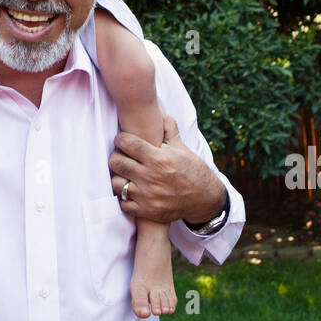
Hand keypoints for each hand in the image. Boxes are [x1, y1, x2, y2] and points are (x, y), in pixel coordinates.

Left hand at [108, 114, 225, 224]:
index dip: (121, 139)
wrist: (205, 199)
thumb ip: (168, 128)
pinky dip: (124, 197)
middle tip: (122, 156)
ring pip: (115, 183)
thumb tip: (159, 109)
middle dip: (116, 156)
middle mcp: (151, 177)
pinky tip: (130, 190)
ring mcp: (147, 196)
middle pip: (116, 162)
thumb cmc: (193, 170)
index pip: (127, 143)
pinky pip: (123, 203)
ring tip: (125, 174)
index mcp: (159, 158)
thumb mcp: (182, 148)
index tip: (123, 140)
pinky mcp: (146, 211)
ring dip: (118, 177)